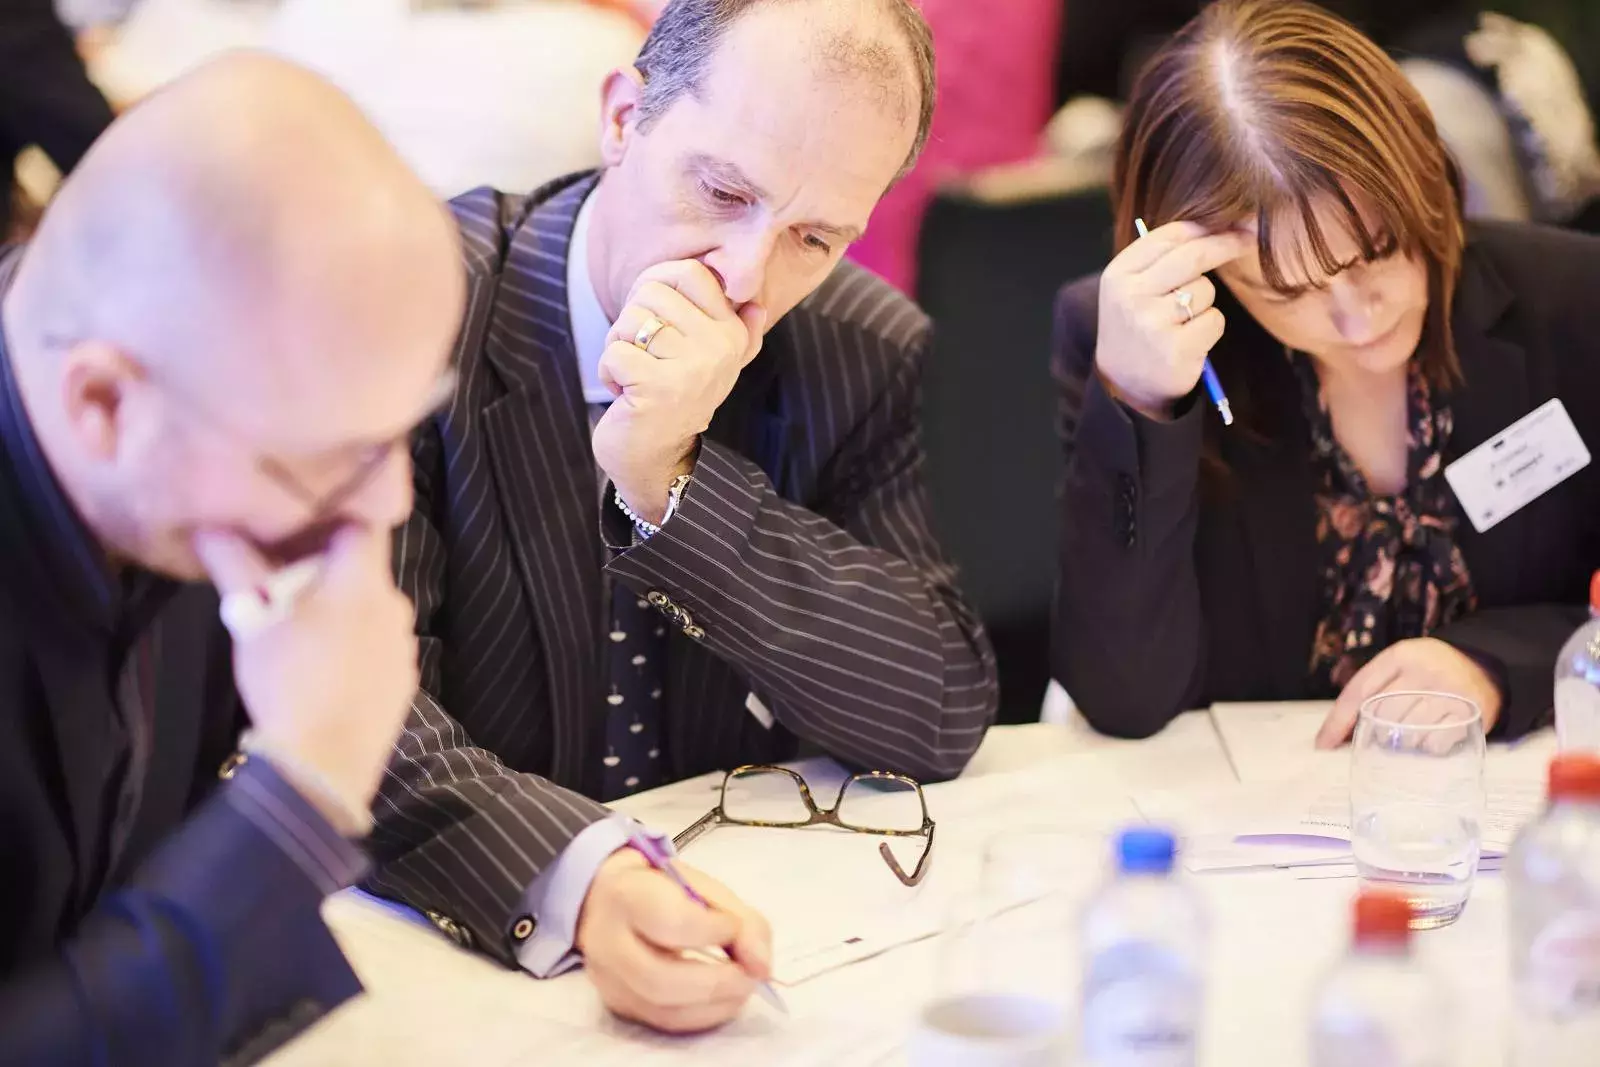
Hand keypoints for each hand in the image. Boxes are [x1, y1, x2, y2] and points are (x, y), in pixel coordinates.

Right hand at [195, 525, 419, 822]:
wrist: (323, 764)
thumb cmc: (287, 679)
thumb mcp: (251, 620)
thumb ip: (235, 568)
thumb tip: (208, 528)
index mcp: (363, 581)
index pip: (364, 524)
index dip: (336, 518)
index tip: (305, 525)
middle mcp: (395, 605)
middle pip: (365, 571)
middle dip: (329, 572)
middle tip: (287, 584)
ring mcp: (405, 646)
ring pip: (372, 611)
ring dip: (343, 612)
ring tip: (302, 631)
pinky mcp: (405, 680)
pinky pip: (380, 647)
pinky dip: (357, 647)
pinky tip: (327, 669)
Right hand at [576, 848, 773, 1033]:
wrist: (606, 898)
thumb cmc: (661, 888)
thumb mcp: (703, 887)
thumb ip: (741, 920)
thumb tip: (762, 966)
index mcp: (627, 895)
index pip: (671, 922)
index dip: (714, 931)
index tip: (735, 928)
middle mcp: (607, 942)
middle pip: (661, 979)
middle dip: (718, 983)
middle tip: (750, 976)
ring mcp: (608, 979)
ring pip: (663, 1010)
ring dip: (715, 1005)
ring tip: (741, 988)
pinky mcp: (618, 1004)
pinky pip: (663, 1022)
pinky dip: (702, 1016)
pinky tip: (721, 1000)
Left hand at [592, 260, 767, 523]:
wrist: (659, 459)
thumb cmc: (676, 400)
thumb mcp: (713, 364)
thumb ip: (737, 331)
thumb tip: (757, 302)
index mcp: (732, 332)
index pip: (689, 272)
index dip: (657, 284)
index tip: (655, 318)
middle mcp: (720, 347)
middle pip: (652, 291)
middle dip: (633, 322)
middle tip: (644, 356)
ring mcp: (691, 368)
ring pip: (630, 320)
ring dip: (619, 348)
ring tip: (636, 375)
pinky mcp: (658, 388)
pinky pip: (614, 352)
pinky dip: (609, 373)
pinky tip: (626, 394)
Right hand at [1094, 221, 1249, 419]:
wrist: (1125, 387)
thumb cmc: (1137, 328)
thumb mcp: (1132, 289)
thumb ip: (1161, 258)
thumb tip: (1215, 222)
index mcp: (1118, 274)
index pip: (1170, 236)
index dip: (1206, 225)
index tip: (1232, 221)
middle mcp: (1130, 296)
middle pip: (1193, 255)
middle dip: (1226, 243)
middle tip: (1248, 237)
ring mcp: (1151, 323)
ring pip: (1206, 290)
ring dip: (1205, 303)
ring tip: (1183, 322)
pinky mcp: (1175, 348)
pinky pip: (1214, 320)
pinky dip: (1209, 329)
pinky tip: (1189, 341)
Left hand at [1317, 637, 1501, 747]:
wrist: (1484, 667)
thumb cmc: (1428, 672)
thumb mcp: (1399, 666)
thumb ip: (1370, 689)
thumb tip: (1333, 735)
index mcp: (1400, 656)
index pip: (1359, 692)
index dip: (1337, 722)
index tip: (1323, 746)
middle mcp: (1424, 672)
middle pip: (1381, 716)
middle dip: (1378, 731)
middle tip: (1388, 732)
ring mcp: (1449, 693)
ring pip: (1406, 733)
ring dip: (1403, 740)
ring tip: (1413, 730)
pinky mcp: (1470, 715)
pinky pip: (1434, 745)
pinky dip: (1429, 747)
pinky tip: (1433, 735)